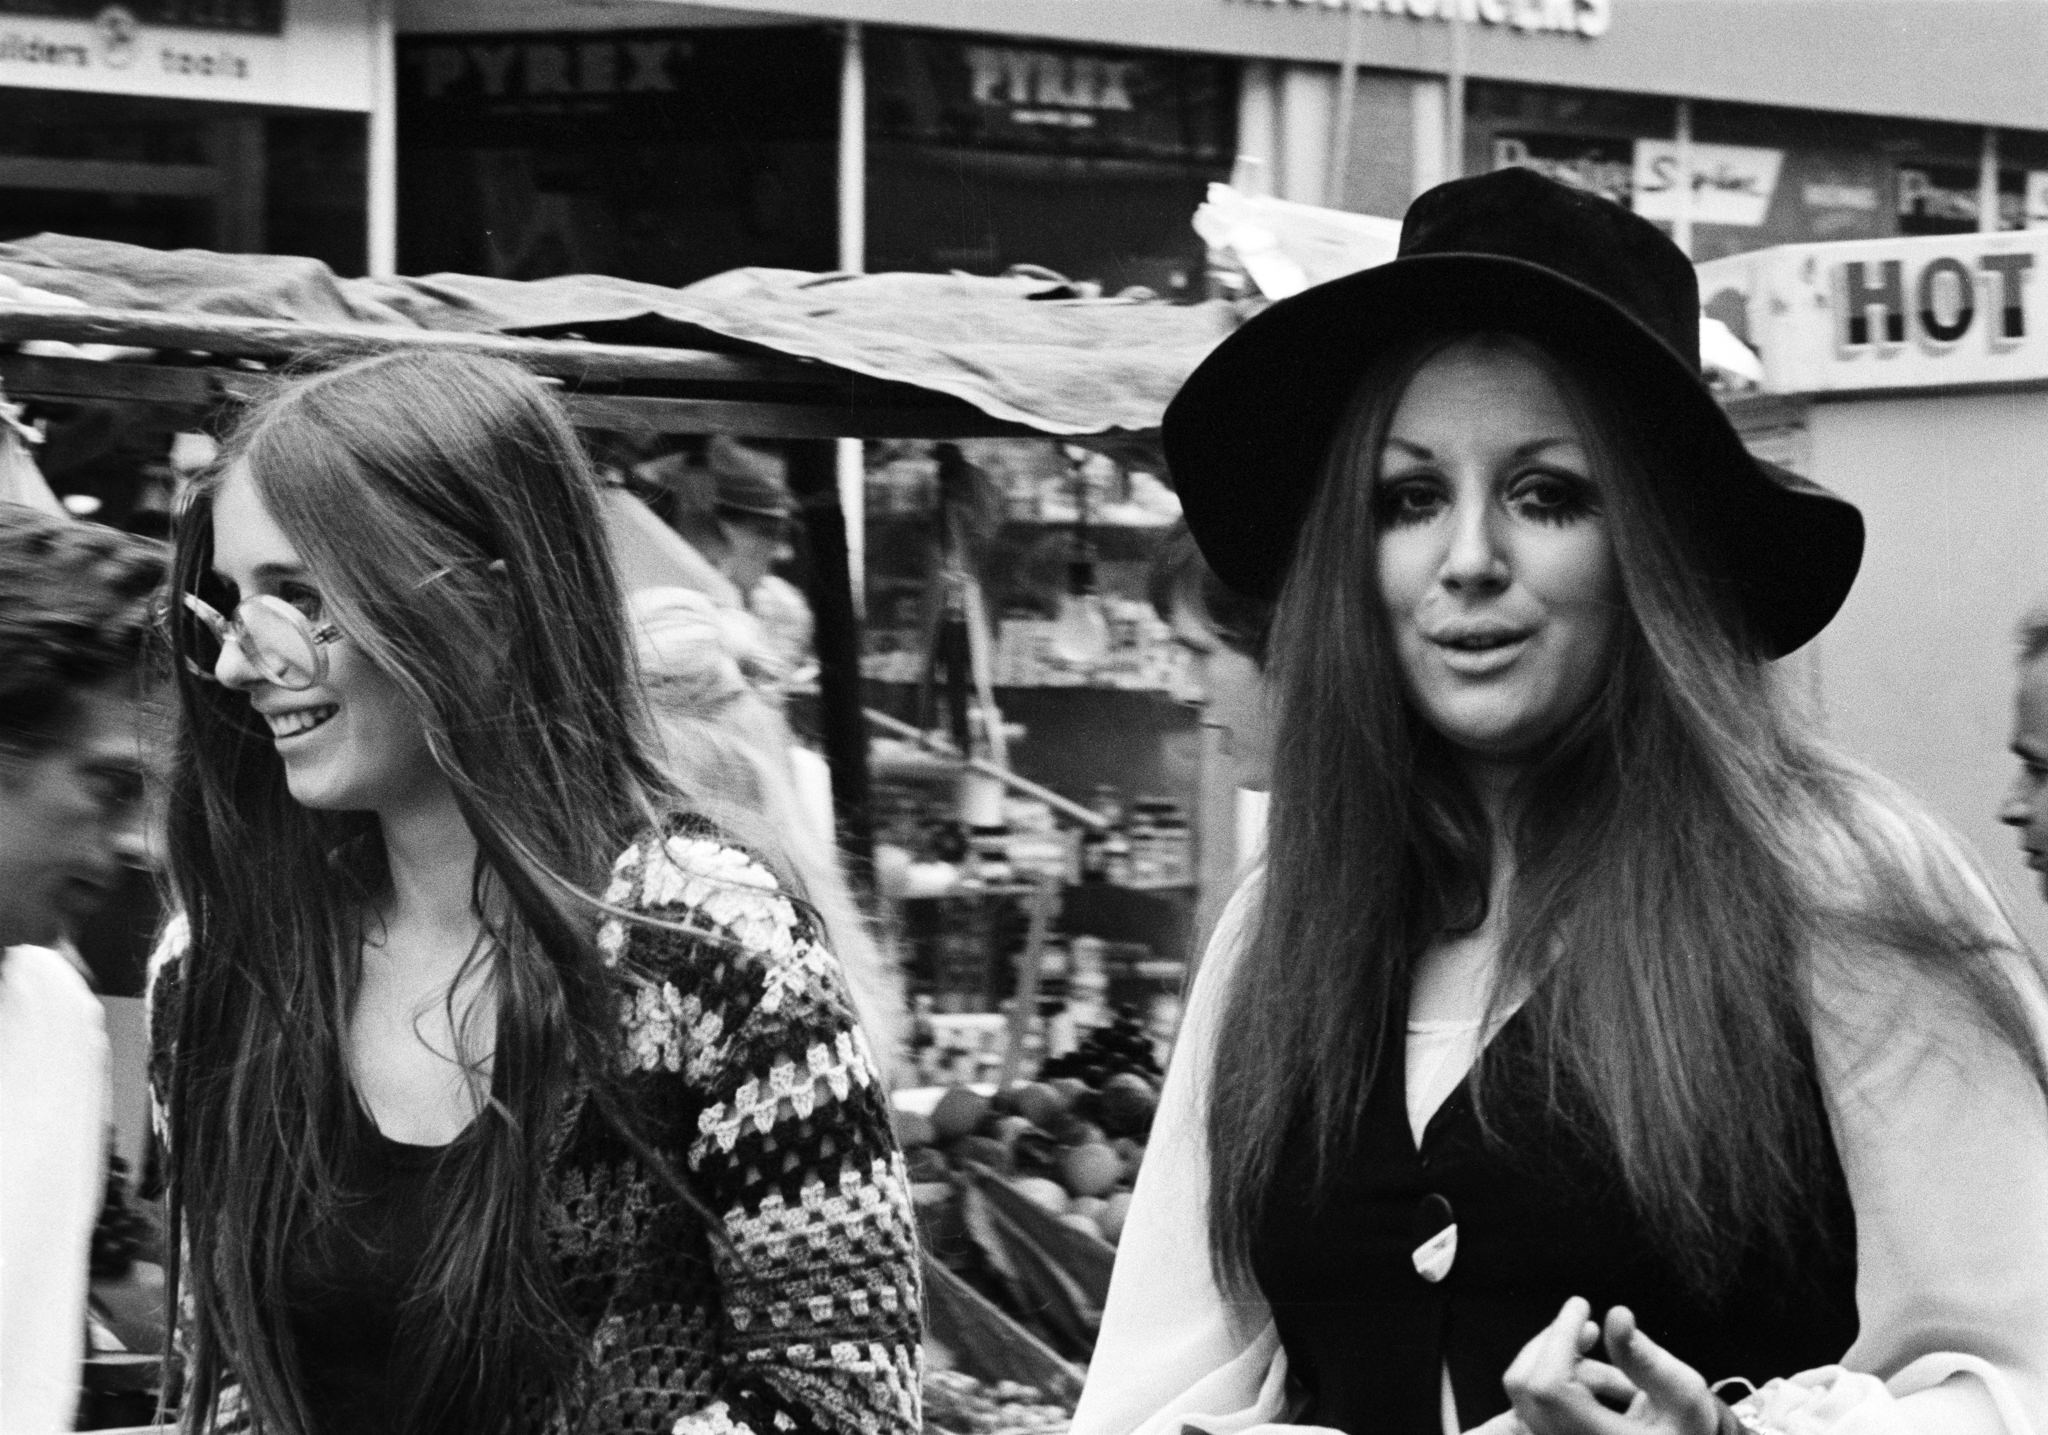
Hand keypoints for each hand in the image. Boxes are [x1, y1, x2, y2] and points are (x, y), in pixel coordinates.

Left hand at [1501, 1300, 1717, 1434]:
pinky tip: (1592, 1380)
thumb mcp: (1685, 1397)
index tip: (1583, 1305)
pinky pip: (1527, 1406)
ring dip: (1560, 1366)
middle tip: (1591, 1328)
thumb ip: (1648, 1359)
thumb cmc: (1685, 1431)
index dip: (1558, 1338)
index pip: (1550, 1388)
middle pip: (1524, 1385)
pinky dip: (1553, 1382)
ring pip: (1524, 1393)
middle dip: (1554, 1343)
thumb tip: (1616, 1315)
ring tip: (1614, 1372)